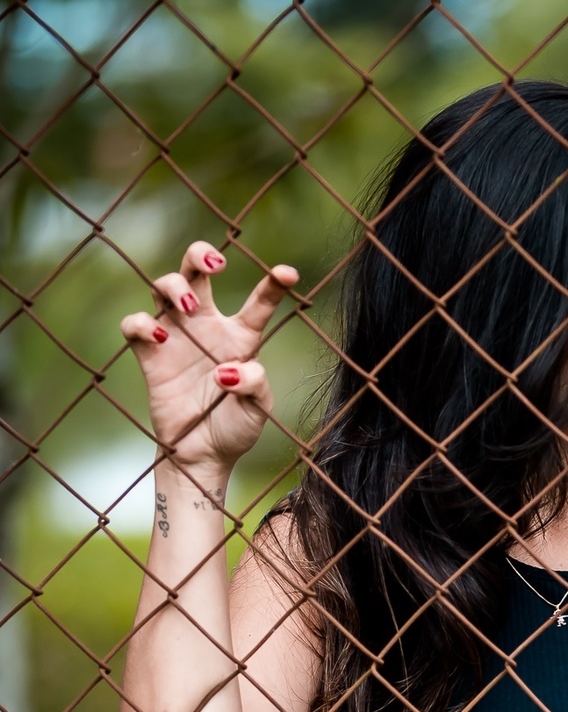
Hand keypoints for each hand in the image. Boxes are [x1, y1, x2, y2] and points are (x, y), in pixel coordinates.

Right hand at [121, 241, 297, 479]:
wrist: (201, 456)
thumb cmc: (235, 428)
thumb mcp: (258, 409)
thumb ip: (254, 385)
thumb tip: (226, 371)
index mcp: (242, 337)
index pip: (260, 302)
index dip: (274, 283)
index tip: (288, 273)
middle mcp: (207, 327)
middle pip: (197, 271)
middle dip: (201, 255)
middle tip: (215, 265)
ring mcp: (176, 337)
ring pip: (163, 286)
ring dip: (174, 285)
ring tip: (188, 308)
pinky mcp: (149, 354)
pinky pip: (134, 323)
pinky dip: (141, 323)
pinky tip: (159, 337)